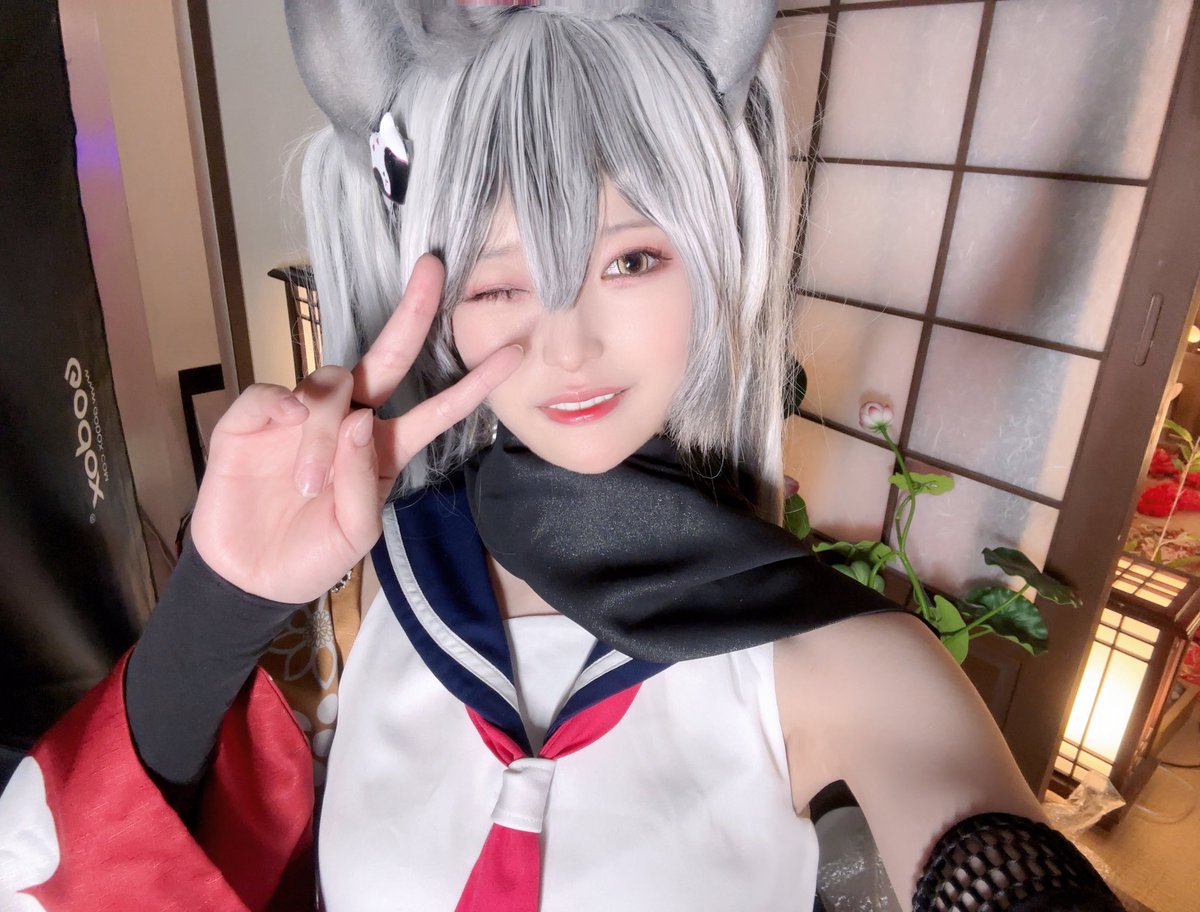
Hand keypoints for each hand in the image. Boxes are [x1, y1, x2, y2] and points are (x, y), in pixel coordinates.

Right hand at [189, 254, 521, 602]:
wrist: (250, 576)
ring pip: (328, 383)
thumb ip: (360, 482)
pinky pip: (271, 393)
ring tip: (308, 484)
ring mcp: (300, 416)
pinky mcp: (254, 418)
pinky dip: (280, 405)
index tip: (513, 352)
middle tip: (433, 268)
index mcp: (383, 448)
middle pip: (387, 356)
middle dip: (412, 312)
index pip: (435, 408)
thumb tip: (359, 418)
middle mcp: (348, 421)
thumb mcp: (353, 535)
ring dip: (322, 427)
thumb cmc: (311, 555)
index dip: (472, 383)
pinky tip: (282, 424)